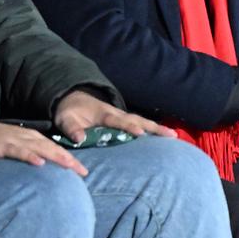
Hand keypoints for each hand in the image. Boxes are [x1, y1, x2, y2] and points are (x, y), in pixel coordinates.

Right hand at [0, 119, 86, 174]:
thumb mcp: (14, 148)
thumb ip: (27, 155)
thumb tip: (42, 169)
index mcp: (32, 138)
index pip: (55, 149)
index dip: (70, 159)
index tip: (83, 171)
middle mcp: (28, 137)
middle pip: (53, 148)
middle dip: (70, 160)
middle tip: (84, 172)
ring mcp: (16, 140)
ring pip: (41, 148)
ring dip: (56, 156)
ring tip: (70, 165)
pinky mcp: (3, 145)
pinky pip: (18, 151)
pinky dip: (30, 156)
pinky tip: (39, 163)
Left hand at [53, 89, 171, 143]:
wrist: (74, 99)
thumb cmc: (69, 112)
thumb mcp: (64, 120)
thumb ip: (72, 129)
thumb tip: (80, 139)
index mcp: (104, 114)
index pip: (119, 121)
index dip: (129, 127)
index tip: (141, 133)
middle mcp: (117, 114)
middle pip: (139, 120)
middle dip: (154, 127)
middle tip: (171, 135)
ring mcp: (122, 117)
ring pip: (143, 122)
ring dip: (158, 128)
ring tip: (174, 136)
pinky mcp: (123, 121)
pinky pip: (141, 124)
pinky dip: (153, 129)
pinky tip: (165, 136)